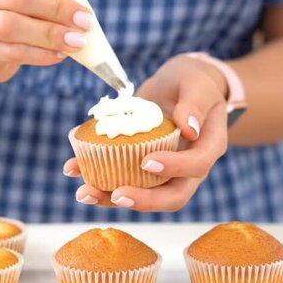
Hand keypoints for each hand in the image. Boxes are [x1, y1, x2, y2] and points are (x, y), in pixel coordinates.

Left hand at [63, 55, 228, 210]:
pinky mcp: (141, 167)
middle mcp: (189, 168)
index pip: (196, 166)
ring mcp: (165, 172)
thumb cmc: (193, 82)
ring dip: (112, 197)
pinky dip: (97, 177)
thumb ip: (194, 103)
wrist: (180, 86)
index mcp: (208, 147)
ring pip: (144, 194)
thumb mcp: (196, 83)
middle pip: (172, 195)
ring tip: (84, 192)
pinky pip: (122, 178)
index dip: (174, 168)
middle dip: (144, 200)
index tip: (147, 161)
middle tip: (116, 194)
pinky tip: (73, 169)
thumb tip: (189, 129)